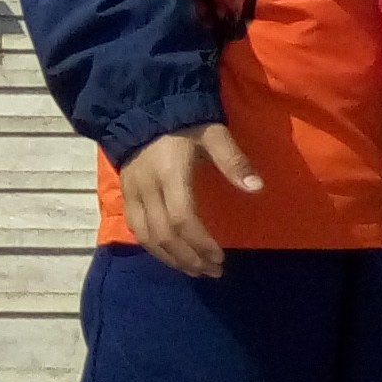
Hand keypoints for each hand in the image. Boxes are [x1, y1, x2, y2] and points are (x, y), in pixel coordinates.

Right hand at [117, 121, 259, 282]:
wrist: (142, 109)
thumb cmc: (184, 122)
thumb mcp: (214, 134)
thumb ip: (233, 161)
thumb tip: (257, 189)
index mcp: (170, 175)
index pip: (182, 219)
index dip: (200, 243)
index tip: (220, 257)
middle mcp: (146, 188)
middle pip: (163, 234)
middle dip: (188, 257)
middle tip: (212, 272)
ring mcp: (132, 193)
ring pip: (145, 236)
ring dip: (170, 258)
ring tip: (195, 271)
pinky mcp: (124, 194)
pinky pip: (135, 228)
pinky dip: (152, 247)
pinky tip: (170, 255)